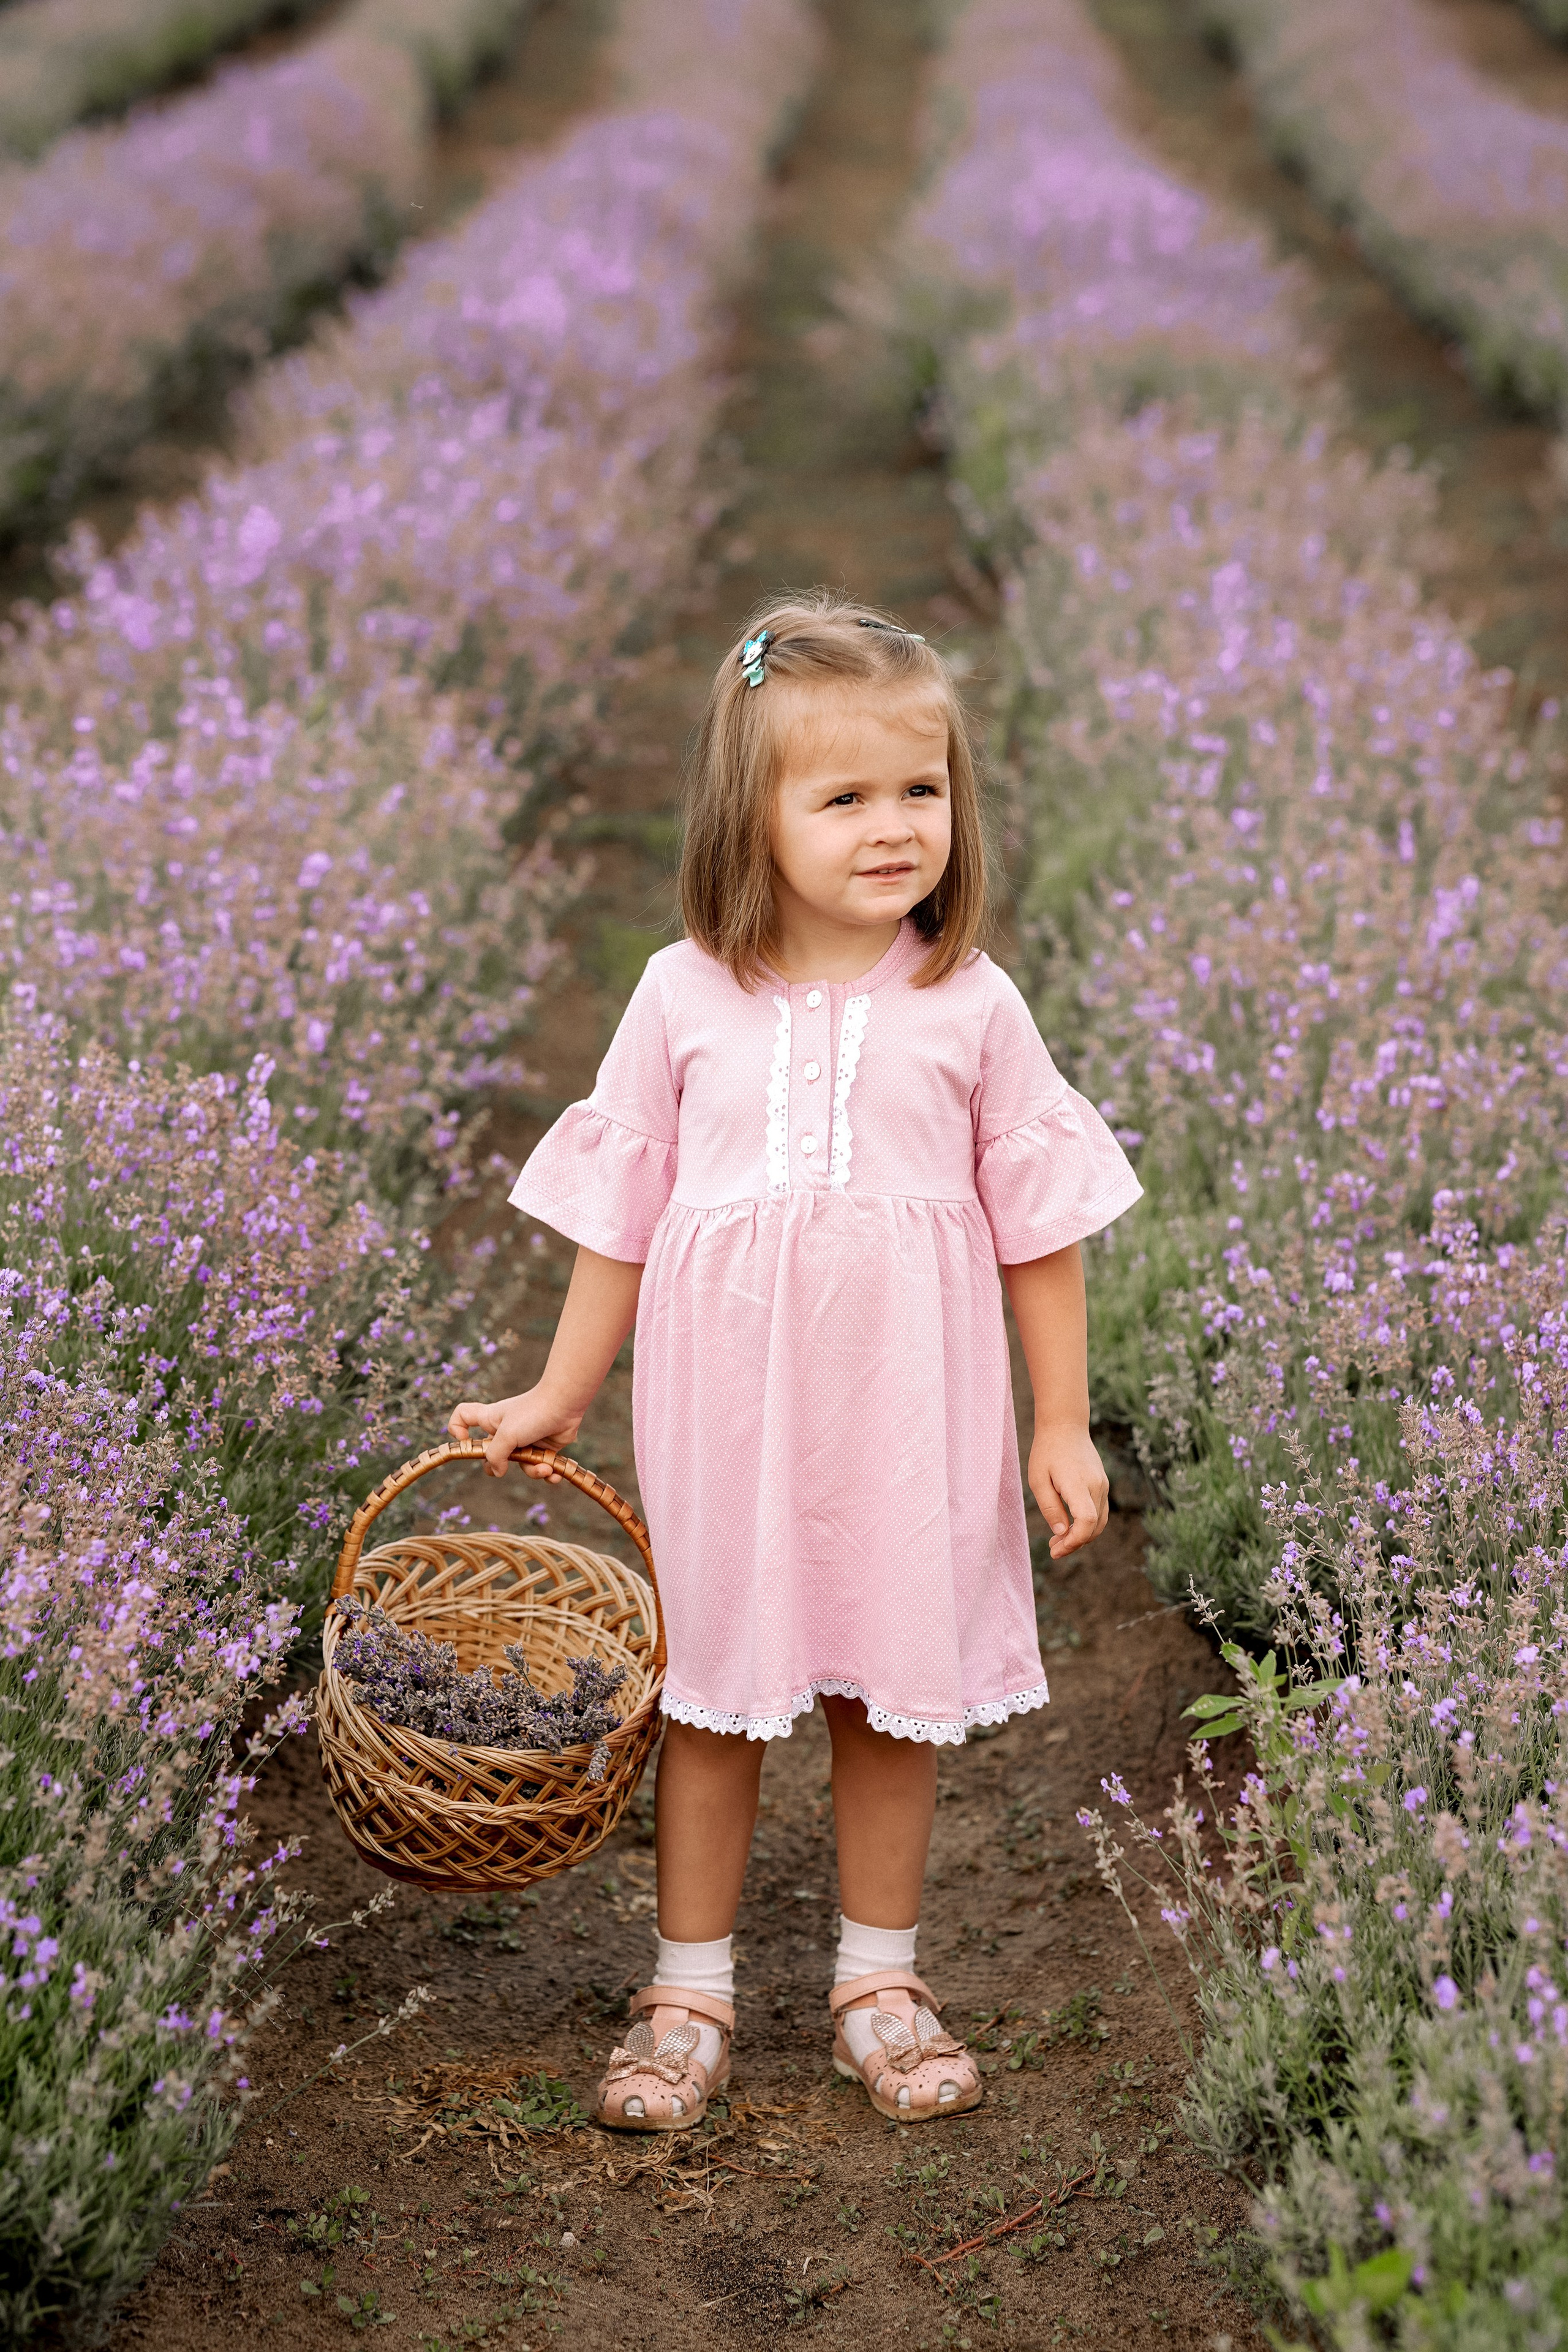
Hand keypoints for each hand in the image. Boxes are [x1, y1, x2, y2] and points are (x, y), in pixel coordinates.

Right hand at [446, 1389, 582, 1479]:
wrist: (566, 1404)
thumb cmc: (532, 1413)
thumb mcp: (507, 1435)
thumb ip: (495, 1456)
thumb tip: (497, 1472)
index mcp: (490, 1421)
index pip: (463, 1417)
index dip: (456, 1428)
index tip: (465, 1442)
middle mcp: (506, 1430)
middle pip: (492, 1455)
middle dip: (499, 1468)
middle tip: (507, 1466)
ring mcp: (525, 1439)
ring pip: (520, 1466)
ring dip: (533, 1471)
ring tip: (545, 1467)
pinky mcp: (544, 1447)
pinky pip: (541, 1466)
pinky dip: (548, 1473)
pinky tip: (554, 1473)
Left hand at [1028, 1423, 1108, 1559]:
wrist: (1065, 1425)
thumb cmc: (1047, 1451)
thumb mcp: (1038, 1480)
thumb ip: (1050, 1508)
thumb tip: (1061, 1534)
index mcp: (1078, 1483)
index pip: (1086, 1521)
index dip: (1074, 1541)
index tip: (1056, 1549)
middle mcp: (1096, 1486)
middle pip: (1094, 1527)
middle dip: (1074, 1543)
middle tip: (1053, 1548)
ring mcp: (1102, 1485)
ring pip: (1099, 1522)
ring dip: (1082, 1536)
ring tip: (1059, 1540)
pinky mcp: (1103, 1484)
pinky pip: (1100, 1512)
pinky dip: (1088, 1525)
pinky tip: (1070, 1527)